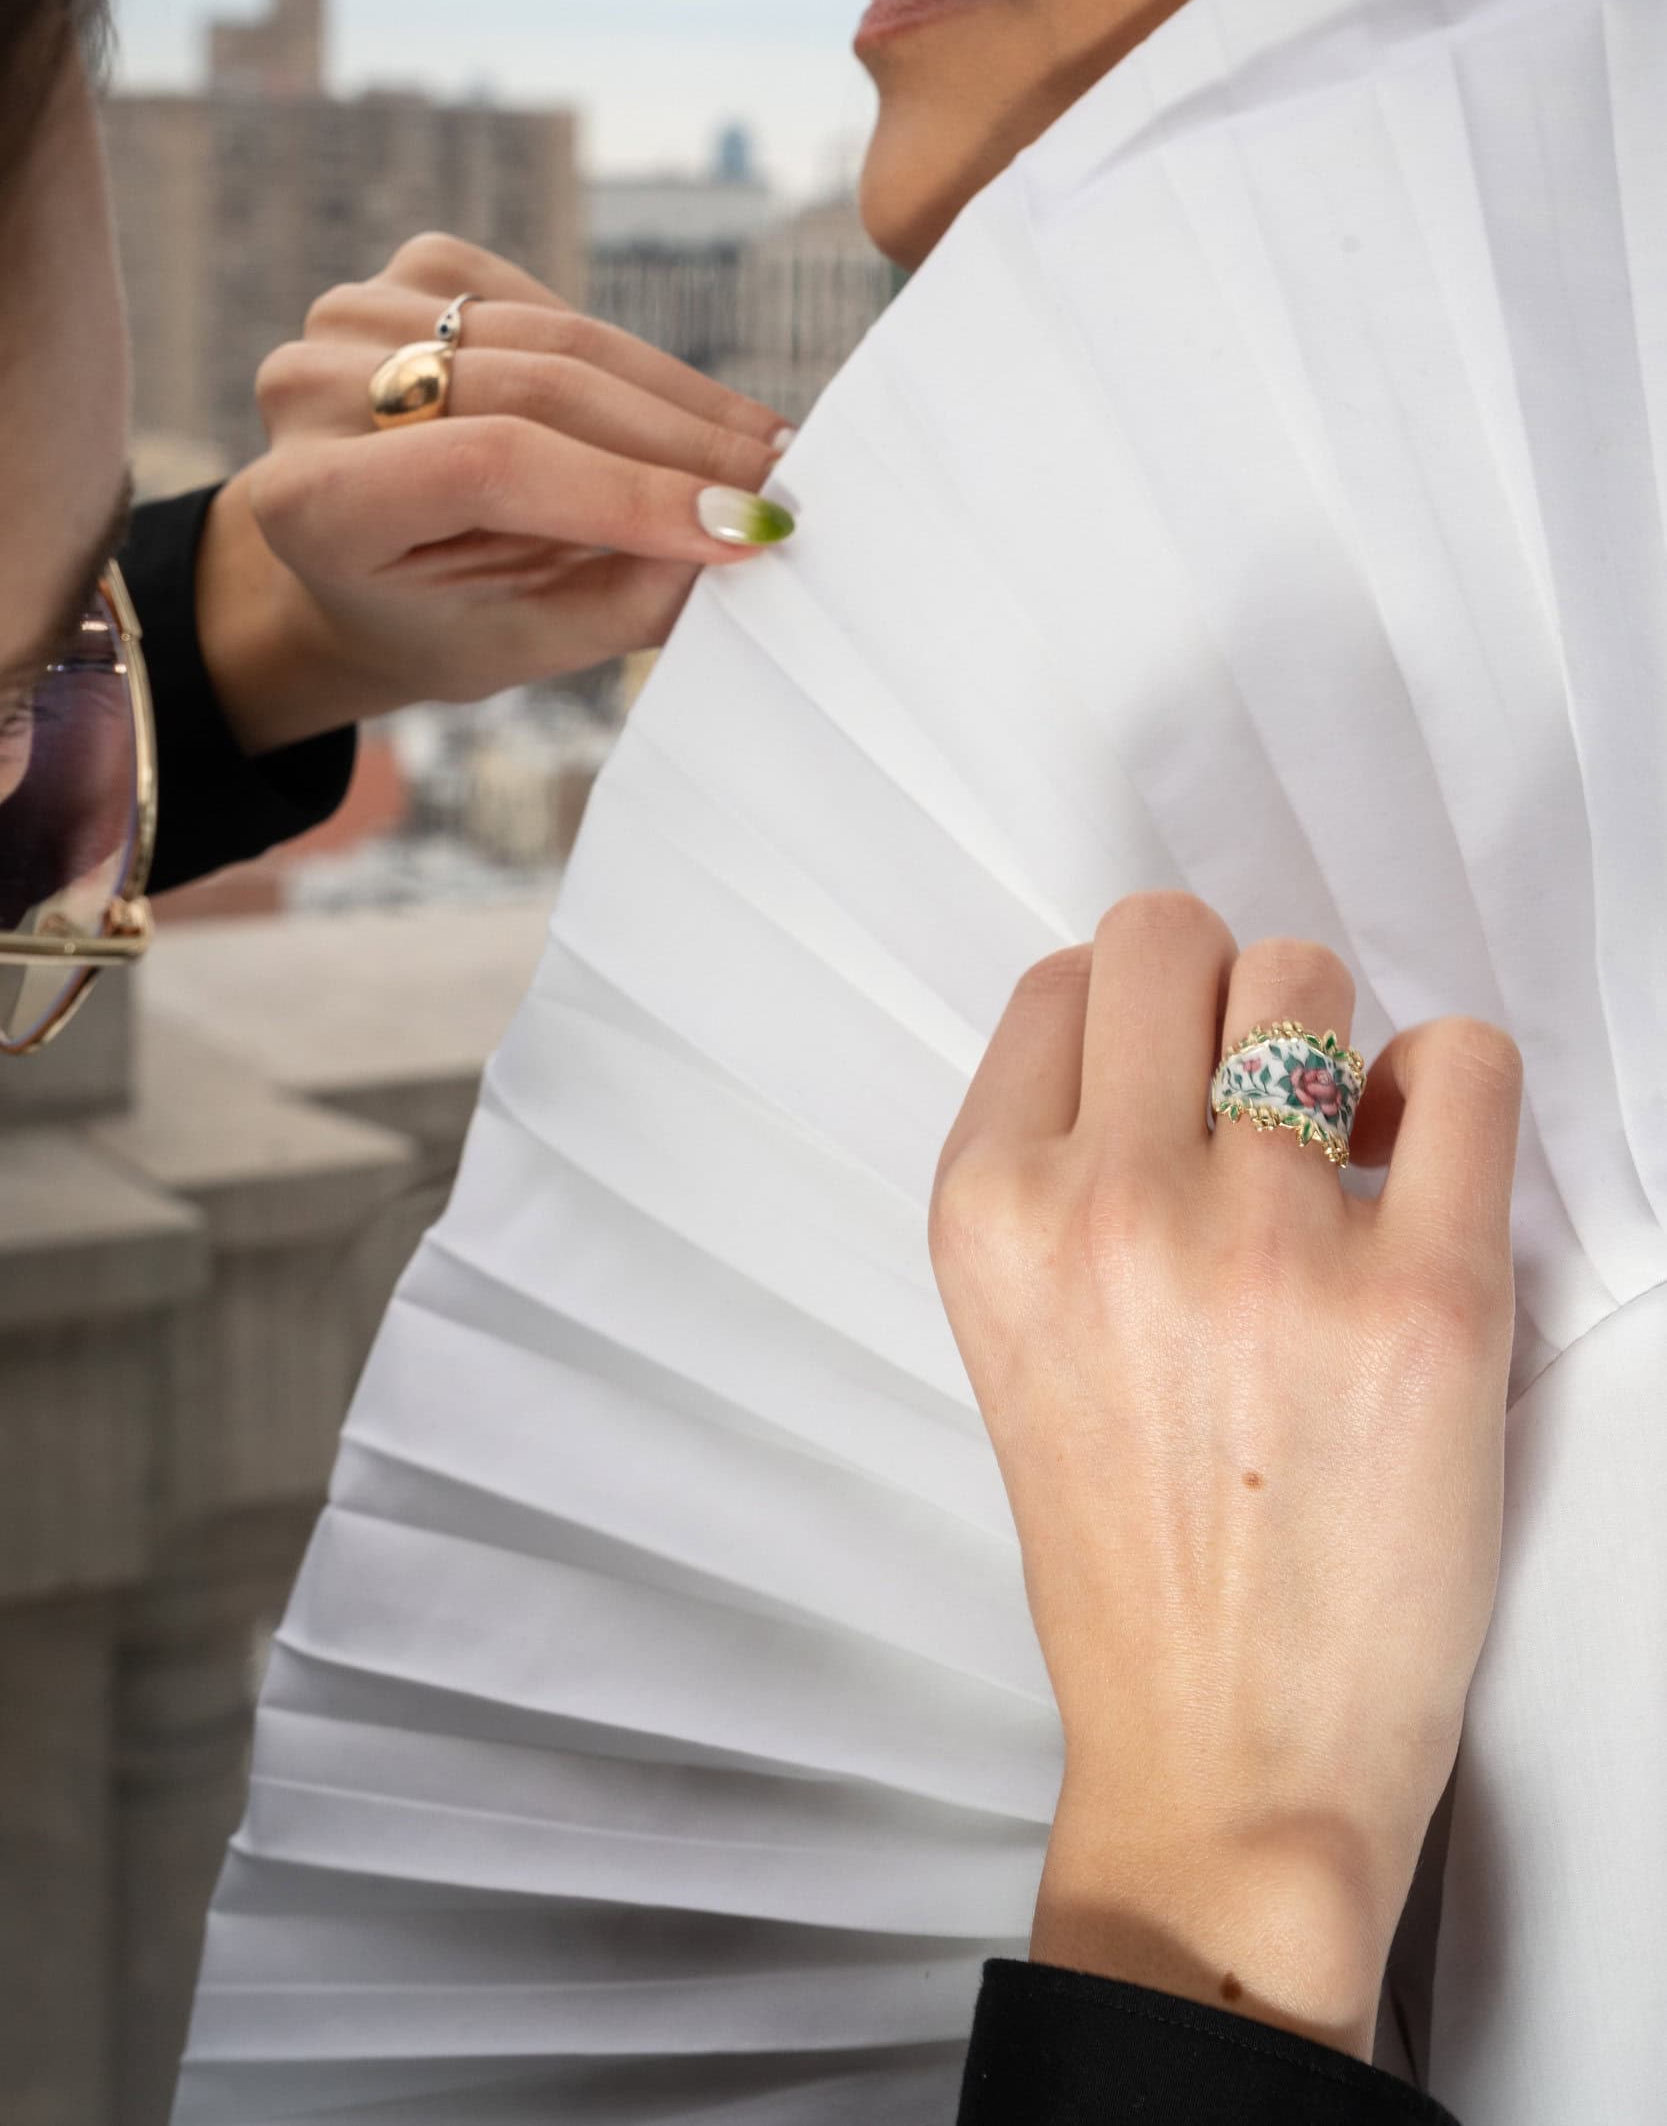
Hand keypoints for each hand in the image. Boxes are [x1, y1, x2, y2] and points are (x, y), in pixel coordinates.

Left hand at [194, 233, 795, 753]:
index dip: (628, 491)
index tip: (742, 527)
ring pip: (561, 342)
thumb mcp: (520, 644)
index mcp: (310, 500)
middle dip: (679, 445)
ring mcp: (357, 313)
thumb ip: (623, 599)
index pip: (489, 465)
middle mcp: (311, 389)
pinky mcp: (415, 272)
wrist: (357, 568)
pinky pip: (560, 312)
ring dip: (678, 402)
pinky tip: (684, 418)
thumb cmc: (435, 621)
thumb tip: (738, 538)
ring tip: (764, 451)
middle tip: (780, 486)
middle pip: (536, 392)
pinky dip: (633, 368)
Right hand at [929, 893, 1521, 2059]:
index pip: (1063, 980)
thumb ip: (1054, 1176)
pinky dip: (1445, 1088)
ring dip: (1327, 1043)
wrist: (1225, 1748)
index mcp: (987, 1215)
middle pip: (1171, 938)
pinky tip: (1413, 1170)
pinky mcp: (1425, 1299)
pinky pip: (1460, 1063)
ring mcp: (1267, 1247)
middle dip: (1221, 998)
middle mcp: (1107, 1208)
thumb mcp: (1011, 1337)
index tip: (1165, 1088)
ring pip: (1305, 977)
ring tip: (1335, 1148)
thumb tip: (1165, 1031)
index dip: (1129, 1022)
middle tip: (1252, 1102)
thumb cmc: (1123, 1551)